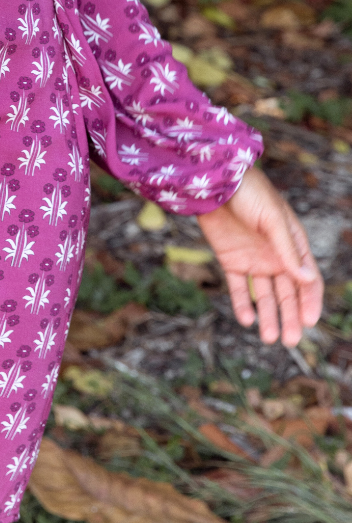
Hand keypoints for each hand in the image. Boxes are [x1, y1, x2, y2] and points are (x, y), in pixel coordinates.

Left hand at [197, 164, 322, 346]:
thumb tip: (306, 279)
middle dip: (290, 317)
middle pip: (288, 293)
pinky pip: (240, 287)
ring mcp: (254, 259)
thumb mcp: (271, 220)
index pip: (307, 279)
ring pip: (266, 295)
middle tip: (289, 341)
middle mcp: (276, 256)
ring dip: (268, 316)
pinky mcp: (231, 260)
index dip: (310, 301)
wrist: (213, 181)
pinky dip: (243, 304)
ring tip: (269, 338)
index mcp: (293, 244)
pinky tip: (247, 320)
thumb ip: (286, 250)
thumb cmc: (250, 193)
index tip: (308, 322)